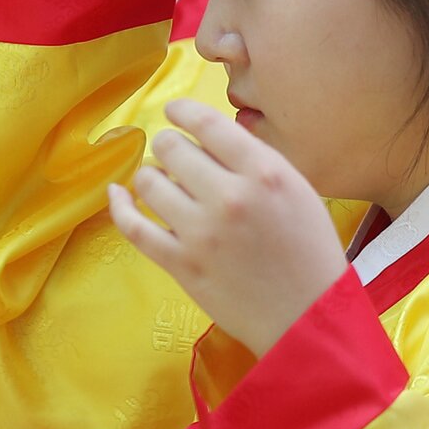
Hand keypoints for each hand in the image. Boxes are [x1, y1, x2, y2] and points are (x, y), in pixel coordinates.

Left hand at [106, 98, 349, 356]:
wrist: (308, 317)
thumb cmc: (310, 252)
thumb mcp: (298, 191)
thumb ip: (256, 161)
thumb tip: (209, 138)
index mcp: (264, 173)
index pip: (207, 123)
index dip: (183, 111)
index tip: (174, 112)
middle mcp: (229, 197)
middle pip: (171, 148)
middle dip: (169, 147)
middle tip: (175, 157)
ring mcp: (200, 232)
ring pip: (149, 181)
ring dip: (152, 177)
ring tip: (163, 184)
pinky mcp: (180, 264)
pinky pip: (133, 226)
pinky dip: (119, 205)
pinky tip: (118, 195)